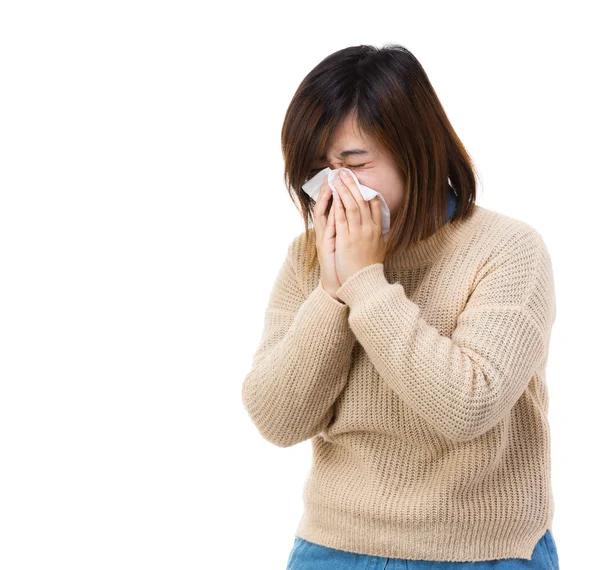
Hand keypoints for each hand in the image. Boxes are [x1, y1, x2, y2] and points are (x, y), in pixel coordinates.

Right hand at [313, 175, 343, 301]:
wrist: (339, 281)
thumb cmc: (346, 263)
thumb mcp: (349, 242)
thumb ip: (352, 228)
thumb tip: (362, 215)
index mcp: (332, 229)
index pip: (332, 206)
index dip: (334, 192)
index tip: (338, 177)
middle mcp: (325, 231)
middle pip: (324, 205)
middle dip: (329, 189)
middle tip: (334, 174)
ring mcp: (323, 237)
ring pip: (322, 212)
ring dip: (326, 197)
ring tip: (330, 183)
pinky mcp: (324, 244)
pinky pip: (326, 225)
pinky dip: (331, 214)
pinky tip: (334, 203)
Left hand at [333, 170, 385, 285]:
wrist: (364, 282)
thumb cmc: (369, 268)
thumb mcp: (380, 249)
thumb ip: (380, 236)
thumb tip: (382, 229)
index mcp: (378, 230)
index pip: (375, 205)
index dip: (367, 191)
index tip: (361, 182)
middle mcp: (369, 229)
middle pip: (363, 201)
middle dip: (354, 185)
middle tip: (346, 173)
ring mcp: (358, 233)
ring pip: (352, 206)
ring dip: (344, 190)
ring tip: (338, 179)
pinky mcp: (346, 239)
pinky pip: (342, 218)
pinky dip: (338, 205)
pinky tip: (333, 195)